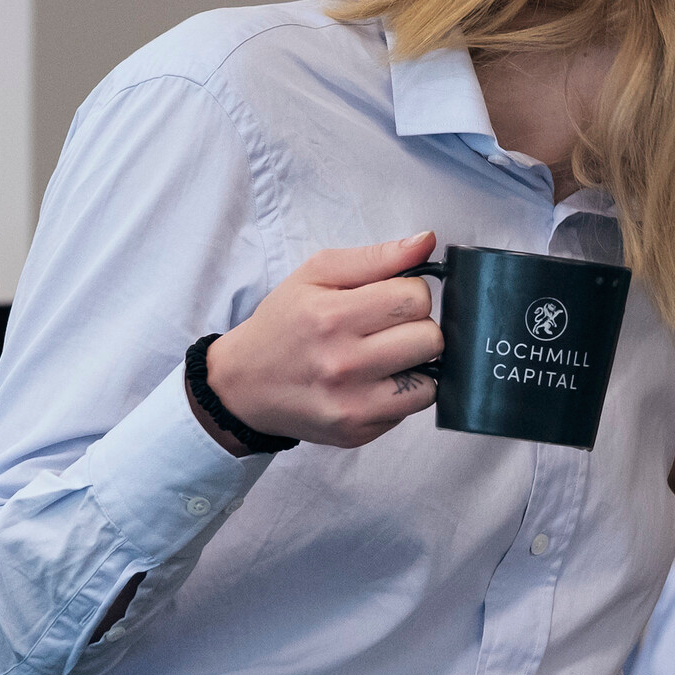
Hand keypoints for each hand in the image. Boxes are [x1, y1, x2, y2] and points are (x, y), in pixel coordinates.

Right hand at [195, 233, 443, 451]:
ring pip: (430, 380)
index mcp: (331, 315)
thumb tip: (428, 241)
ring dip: (414, 364)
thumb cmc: (284, 323)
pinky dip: (402, 393)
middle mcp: (342, 363)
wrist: (244, 384)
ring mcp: (352, 404)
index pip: (416, 297)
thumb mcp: (316, 274)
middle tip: (387, 329)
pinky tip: (374, 383)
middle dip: (416, 328)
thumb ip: (375, 257)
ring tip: (385, 357)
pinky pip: (412, 408)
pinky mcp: (357, 433)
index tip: (388, 300)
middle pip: (430, 338)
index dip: (409, 293)